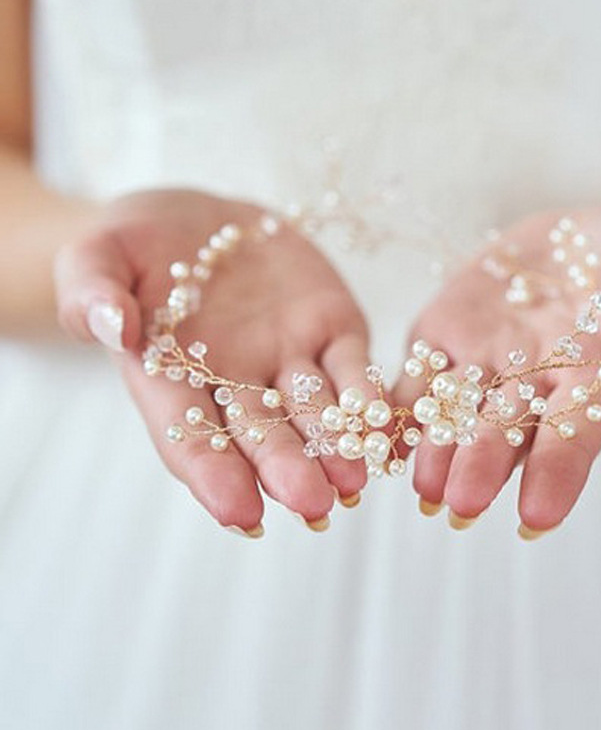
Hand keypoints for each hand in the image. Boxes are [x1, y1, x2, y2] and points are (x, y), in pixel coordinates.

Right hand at [55, 189, 371, 533]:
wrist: (202, 219)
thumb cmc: (136, 242)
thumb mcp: (97, 254)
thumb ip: (91, 291)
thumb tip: (110, 328)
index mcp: (171, 378)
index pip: (190, 433)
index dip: (214, 472)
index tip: (238, 510)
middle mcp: (234, 381)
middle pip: (261, 432)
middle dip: (286, 468)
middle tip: (312, 504)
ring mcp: (286, 358)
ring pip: (313, 410)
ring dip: (333, 445)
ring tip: (352, 479)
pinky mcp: (330, 329)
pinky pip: (352, 366)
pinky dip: (366, 393)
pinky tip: (381, 419)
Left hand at [392, 209, 600, 535]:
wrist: (583, 235)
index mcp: (591, 384)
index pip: (574, 436)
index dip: (558, 472)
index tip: (539, 515)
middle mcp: (532, 388)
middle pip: (505, 433)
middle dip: (483, 465)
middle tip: (461, 503)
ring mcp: (483, 365)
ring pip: (455, 412)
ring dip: (436, 447)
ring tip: (421, 482)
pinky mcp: (443, 338)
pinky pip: (414, 375)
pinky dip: (394, 402)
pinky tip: (371, 427)